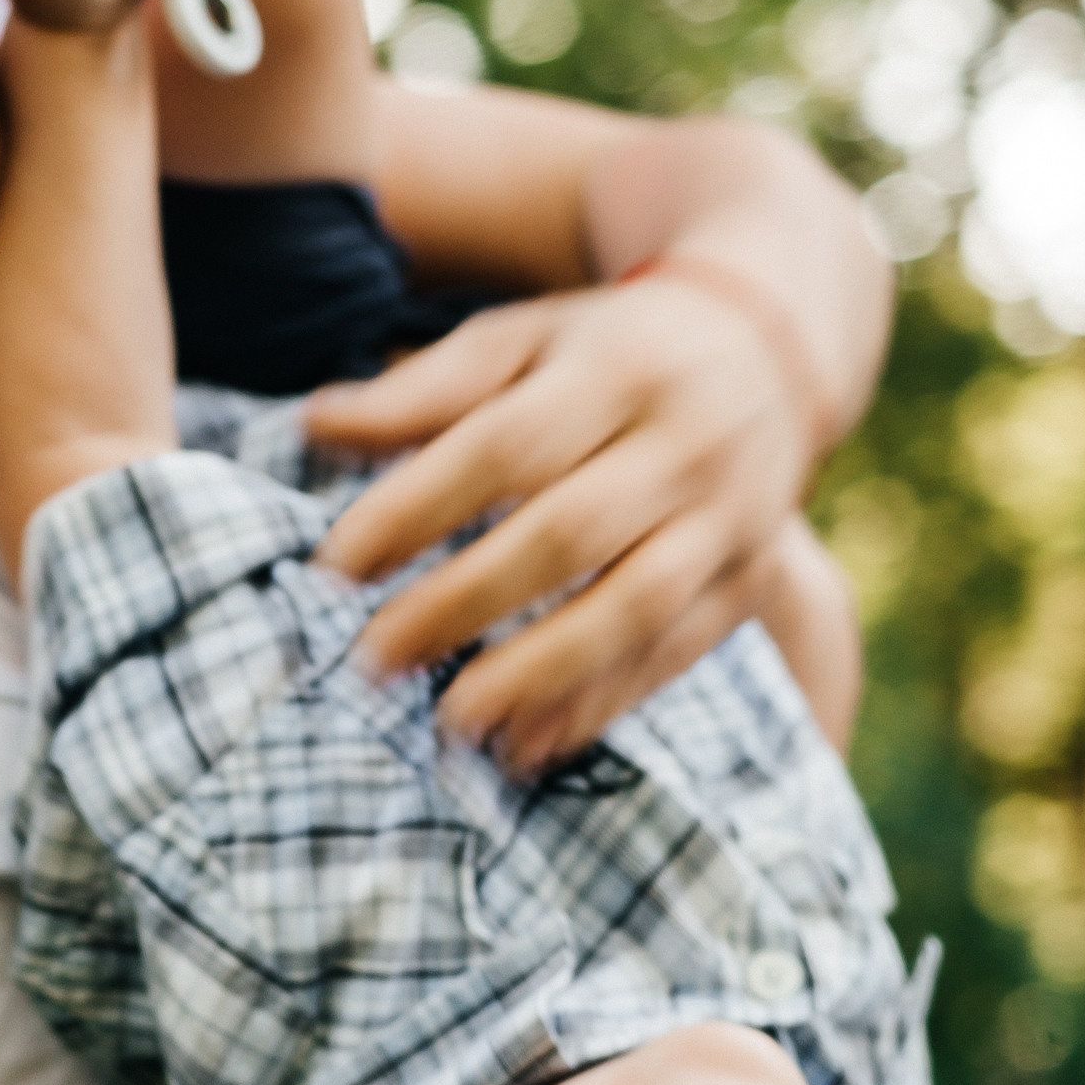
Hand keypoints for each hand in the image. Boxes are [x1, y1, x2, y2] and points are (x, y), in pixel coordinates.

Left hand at [304, 273, 814, 772]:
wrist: (768, 348)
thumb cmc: (608, 351)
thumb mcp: (523, 341)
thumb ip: (424, 390)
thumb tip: (317, 424)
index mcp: (615, 370)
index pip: (504, 445)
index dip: (416, 507)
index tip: (334, 567)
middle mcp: (684, 443)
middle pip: (568, 533)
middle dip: (463, 602)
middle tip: (373, 661)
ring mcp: (731, 517)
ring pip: (636, 605)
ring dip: (540, 672)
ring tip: (453, 722)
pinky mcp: (754, 578)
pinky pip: (678, 653)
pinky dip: (603, 704)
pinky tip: (530, 743)